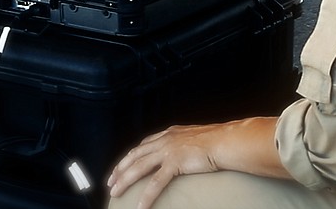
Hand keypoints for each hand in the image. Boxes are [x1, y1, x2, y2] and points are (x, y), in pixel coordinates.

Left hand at [106, 117, 284, 208]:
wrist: (225, 141)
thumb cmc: (216, 141)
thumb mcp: (195, 139)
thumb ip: (184, 144)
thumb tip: (183, 152)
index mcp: (170, 133)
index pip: (144, 144)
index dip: (131, 156)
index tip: (122, 165)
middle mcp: (166, 139)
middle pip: (136, 154)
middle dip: (121, 168)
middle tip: (111, 181)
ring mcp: (169, 150)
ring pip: (139, 167)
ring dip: (125, 180)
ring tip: (115, 192)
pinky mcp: (174, 162)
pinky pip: (156, 183)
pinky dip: (146, 196)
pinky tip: (140, 206)